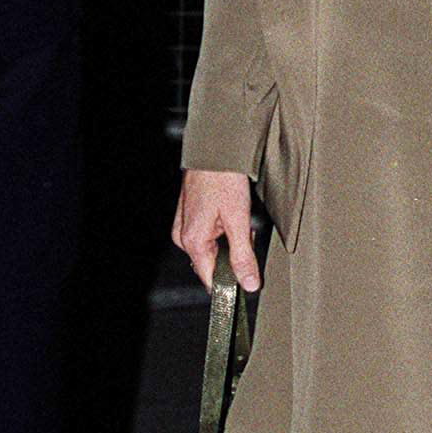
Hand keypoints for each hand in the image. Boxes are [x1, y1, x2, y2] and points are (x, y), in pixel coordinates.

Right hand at [173, 170, 260, 293]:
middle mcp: (183, 236)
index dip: (231, 283)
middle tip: (246, 231)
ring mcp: (184, 225)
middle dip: (234, 253)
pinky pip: (209, 234)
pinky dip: (224, 228)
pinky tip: (231, 212)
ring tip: (239, 217)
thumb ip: (243, 256)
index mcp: (193, 241)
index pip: (211, 280)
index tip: (248, 280)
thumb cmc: (223, 178)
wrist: (215, 149)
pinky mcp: (189, 216)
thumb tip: (248, 283)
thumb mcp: (239, 220)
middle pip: (214, 263)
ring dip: (230, 240)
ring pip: (213, 247)